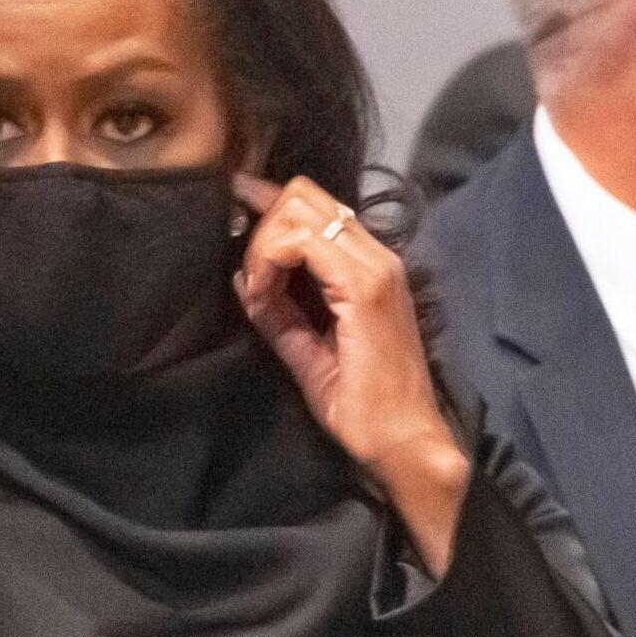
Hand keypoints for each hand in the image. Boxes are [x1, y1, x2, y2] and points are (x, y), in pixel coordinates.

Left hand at [233, 174, 469, 575]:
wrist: (400, 440)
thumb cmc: (360, 402)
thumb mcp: (304, 348)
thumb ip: (276, 310)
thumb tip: (241, 275)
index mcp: (367, 267)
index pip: (314, 206)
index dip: (268, 200)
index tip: (235, 202)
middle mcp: (376, 257)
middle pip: (304, 196)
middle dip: (262, 224)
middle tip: (251, 274)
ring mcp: (375, 269)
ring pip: (301, 212)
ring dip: (264, 244)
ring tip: (258, 289)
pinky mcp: (365, 289)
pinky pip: (304, 244)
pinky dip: (270, 261)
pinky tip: (262, 293)